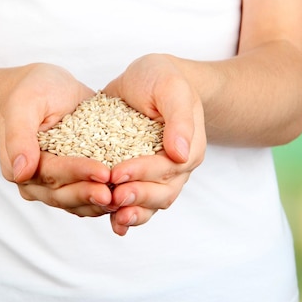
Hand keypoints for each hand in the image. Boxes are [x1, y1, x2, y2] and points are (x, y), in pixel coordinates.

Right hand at [0, 63, 111, 216]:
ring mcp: (53, 185)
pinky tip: (127, 195)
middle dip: (91, 193)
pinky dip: (106, 199)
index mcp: (17, 164)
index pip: (50, 174)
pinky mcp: (73, 182)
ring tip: (125, 198)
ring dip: (100, 203)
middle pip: (63, 194)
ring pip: (77, 202)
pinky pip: (88, 198)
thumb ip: (19, 135)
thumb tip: (21, 172)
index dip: (77, 174)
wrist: (47, 88)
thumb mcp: (24, 103)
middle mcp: (34, 181)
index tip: (103, 172)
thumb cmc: (34, 90)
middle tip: (117, 193)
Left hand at [102, 54, 206, 234]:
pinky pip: (135, 201)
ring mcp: (156, 174)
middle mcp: (175, 166)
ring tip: (114, 218)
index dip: (142, 172)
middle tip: (113, 197)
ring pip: (150, 204)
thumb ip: (178, 118)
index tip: (118, 172)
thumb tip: (181, 153)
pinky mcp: (137, 175)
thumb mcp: (171, 87)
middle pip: (161, 193)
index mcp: (189, 147)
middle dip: (137, 197)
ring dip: (133, 213)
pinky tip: (112, 223)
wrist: (150, 77)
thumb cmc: (163, 78)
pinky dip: (125, 214)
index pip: (167, 167)